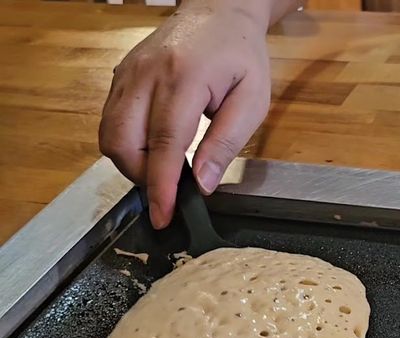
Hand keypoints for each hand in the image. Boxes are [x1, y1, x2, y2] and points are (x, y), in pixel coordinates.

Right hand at [99, 1, 271, 228]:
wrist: (217, 12)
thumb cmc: (241, 57)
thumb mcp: (251, 101)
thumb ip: (225, 143)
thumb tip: (203, 184)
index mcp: (183, 79)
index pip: (164, 144)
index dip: (161, 186)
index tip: (162, 215)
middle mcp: (146, 74)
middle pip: (123, 142)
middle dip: (143, 177)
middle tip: (171, 189)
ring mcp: (128, 74)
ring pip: (109, 135)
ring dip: (132, 163)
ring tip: (164, 170)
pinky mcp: (120, 77)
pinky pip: (111, 121)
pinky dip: (127, 145)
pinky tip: (154, 149)